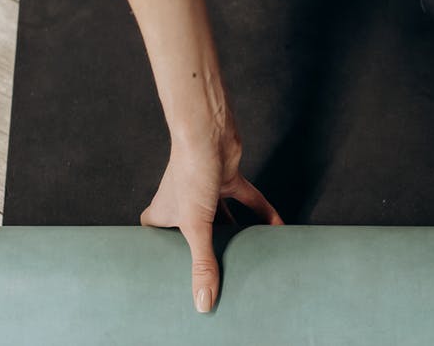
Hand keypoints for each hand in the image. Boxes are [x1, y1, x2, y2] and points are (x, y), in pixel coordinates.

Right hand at [140, 108, 282, 312]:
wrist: (208, 131)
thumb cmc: (191, 172)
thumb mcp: (196, 227)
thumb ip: (203, 264)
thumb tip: (204, 302)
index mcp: (162, 213)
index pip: (157, 238)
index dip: (161, 254)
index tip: (172, 273)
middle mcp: (182, 202)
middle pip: (194, 233)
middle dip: (206, 250)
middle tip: (216, 274)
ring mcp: (206, 190)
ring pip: (223, 218)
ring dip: (237, 234)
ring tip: (248, 257)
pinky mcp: (228, 178)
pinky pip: (248, 200)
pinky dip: (263, 213)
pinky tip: (277, 229)